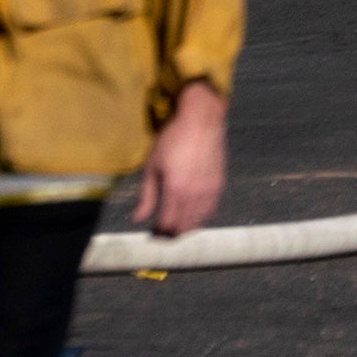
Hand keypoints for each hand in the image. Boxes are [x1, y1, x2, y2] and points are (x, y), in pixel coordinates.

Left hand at [124, 82, 227, 246]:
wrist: (201, 122)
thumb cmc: (172, 140)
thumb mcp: (152, 166)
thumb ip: (146, 196)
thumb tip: (137, 218)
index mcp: (175, 191)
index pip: (167, 225)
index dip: (158, 234)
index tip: (151, 235)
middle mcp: (194, 196)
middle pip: (183, 228)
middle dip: (171, 234)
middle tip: (161, 233)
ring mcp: (209, 192)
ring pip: (198, 222)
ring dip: (185, 228)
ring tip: (175, 226)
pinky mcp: (218, 186)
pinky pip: (210, 211)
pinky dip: (199, 218)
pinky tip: (191, 216)